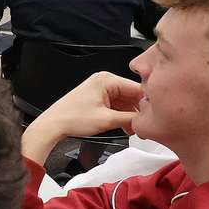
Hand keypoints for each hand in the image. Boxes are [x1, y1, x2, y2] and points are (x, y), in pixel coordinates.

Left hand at [21, 72, 143, 163]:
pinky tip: (125, 126)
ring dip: (129, 115)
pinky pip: (115, 104)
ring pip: (124, 101)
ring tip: (133, 129)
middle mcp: (104, 80)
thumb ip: (130, 118)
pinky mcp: (96, 97)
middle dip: (137, 111)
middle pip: (131, 95)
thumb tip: (145, 119)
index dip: (147, 103)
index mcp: (106, 79)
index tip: (156, 115)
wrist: (53, 124)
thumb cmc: (71, 118)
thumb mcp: (107, 120)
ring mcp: (100, 89)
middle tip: (144, 126)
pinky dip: (120, 115)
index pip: (136, 88)